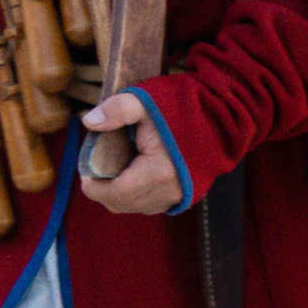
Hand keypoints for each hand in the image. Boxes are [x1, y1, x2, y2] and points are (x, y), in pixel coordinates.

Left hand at [79, 91, 184, 214]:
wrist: (222, 117)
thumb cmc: (182, 107)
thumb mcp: (145, 101)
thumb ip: (116, 110)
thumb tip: (89, 122)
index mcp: (159, 172)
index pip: (115, 195)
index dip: (93, 186)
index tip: (85, 169)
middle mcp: (171, 192)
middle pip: (122, 205)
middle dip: (103, 189)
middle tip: (95, 166)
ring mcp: (181, 196)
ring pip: (136, 207)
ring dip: (119, 193)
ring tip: (114, 166)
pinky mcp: (186, 195)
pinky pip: (152, 204)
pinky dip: (136, 194)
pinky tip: (133, 172)